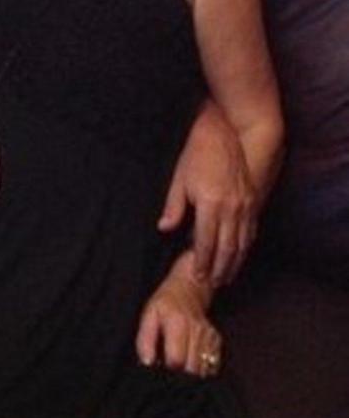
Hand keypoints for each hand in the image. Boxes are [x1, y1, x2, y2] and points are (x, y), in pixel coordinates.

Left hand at [136, 254, 221, 376]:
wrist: (189, 289)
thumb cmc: (165, 304)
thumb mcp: (148, 315)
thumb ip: (145, 340)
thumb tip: (147, 363)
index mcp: (178, 323)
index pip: (176, 360)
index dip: (167, 369)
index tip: (161, 368)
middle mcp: (197, 331)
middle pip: (191, 369)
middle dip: (179, 376)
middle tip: (169, 370)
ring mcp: (209, 337)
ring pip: (203, 371)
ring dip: (190, 375)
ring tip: (179, 367)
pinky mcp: (217, 341)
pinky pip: (211, 366)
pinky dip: (201, 370)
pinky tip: (190, 362)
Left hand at [158, 100, 257, 285]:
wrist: (227, 133)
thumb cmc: (198, 154)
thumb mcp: (179, 178)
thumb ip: (174, 206)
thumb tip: (165, 228)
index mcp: (210, 203)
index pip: (205, 241)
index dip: (201, 261)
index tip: (196, 275)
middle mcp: (231, 208)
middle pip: (227, 247)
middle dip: (219, 268)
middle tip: (211, 284)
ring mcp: (245, 205)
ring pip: (242, 242)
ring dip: (234, 262)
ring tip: (226, 277)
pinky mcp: (253, 201)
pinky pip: (251, 230)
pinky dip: (245, 247)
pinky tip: (239, 255)